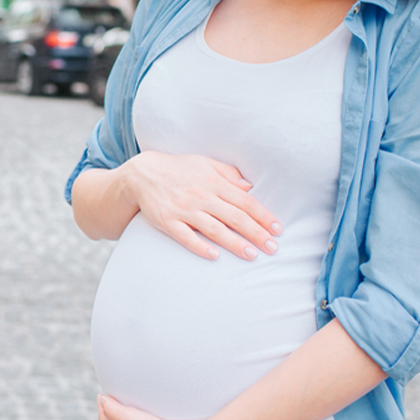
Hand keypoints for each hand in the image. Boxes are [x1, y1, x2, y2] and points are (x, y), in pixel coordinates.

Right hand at [124, 151, 281, 260]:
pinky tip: (214, 256)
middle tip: (273, 248)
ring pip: (214, 229)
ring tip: (251, 255)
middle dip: (256, 233)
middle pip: (235, 217)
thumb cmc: (179, 168)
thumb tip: (251, 187)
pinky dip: (200, 247)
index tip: (277, 229)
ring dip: (235, 243)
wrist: (142, 173)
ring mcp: (184, 210)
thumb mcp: (205, 163)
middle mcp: (201, 196)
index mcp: (213, 182)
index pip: (245, 201)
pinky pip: (186, 237)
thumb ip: (229, 174)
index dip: (263, 216)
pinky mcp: (168, 221)